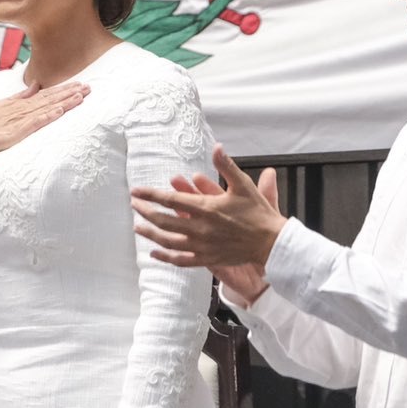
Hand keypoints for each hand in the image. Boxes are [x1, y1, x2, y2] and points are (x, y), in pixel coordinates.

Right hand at [0, 80, 88, 177]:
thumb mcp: (2, 105)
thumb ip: (20, 96)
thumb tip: (34, 86)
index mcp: (18, 103)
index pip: (45, 94)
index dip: (63, 89)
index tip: (79, 84)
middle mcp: (20, 108)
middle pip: (50, 98)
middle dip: (69, 92)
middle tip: (88, 86)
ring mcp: (19, 118)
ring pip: (46, 107)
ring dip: (64, 101)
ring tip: (81, 95)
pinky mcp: (16, 131)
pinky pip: (35, 121)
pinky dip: (48, 115)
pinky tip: (60, 110)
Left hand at [131, 144, 284, 278]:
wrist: (271, 242)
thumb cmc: (258, 212)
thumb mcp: (243, 185)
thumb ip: (226, 166)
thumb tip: (216, 147)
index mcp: (207, 208)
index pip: (171, 200)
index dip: (151, 195)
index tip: (136, 192)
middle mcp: (201, 228)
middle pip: (164, 221)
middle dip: (146, 212)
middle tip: (135, 205)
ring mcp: (203, 246)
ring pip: (169, 241)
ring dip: (150, 234)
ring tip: (137, 228)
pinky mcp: (208, 259)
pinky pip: (182, 260)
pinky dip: (166, 257)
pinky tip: (155, 253)